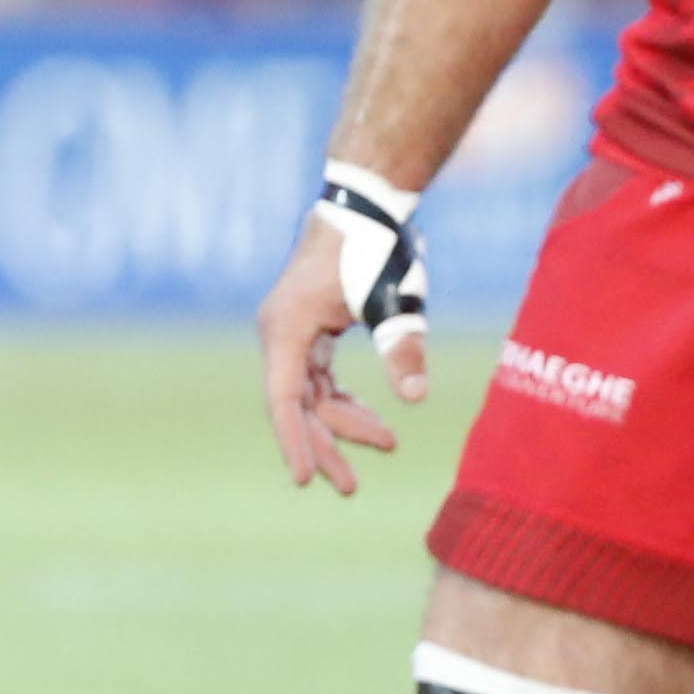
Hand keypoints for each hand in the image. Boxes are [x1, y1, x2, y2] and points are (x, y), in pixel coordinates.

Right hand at [256, 184, 426, 498]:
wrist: (367, 204)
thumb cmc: (377, 247)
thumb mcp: (396, 298)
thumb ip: (403, 348)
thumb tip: (414, 399)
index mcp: (287, 328)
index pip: (284, 401)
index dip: (295, 443)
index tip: (305, 480)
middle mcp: (279, 334)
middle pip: (297, 406)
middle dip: (326, 446)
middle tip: (352, 488)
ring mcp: (292, 333)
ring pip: (310, 395)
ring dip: (343, 422)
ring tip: (388, 445)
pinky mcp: (308, 329)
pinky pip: (319, 379)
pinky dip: (343, 400)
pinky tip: (372, 418)